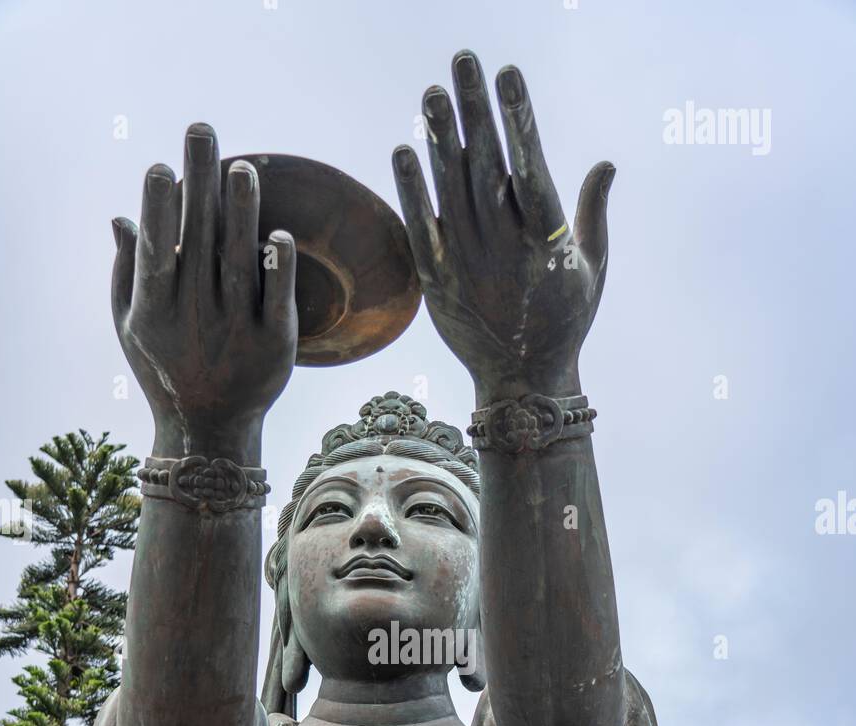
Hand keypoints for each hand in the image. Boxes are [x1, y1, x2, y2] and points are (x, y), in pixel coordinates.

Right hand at [111, 123, 297, 462]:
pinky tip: (280, 234)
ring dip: (243, 212)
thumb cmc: (164, 368)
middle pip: (200, 239)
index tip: (160, 166)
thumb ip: (128, 272)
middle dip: (200, 182)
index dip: (158, 209)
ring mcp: (237, 331)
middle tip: (202, 130)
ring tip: (244, 168)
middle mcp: (195, 317)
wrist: (210, 430)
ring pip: (241, 262)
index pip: (157, 251)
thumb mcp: (133, 326)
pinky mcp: (275, 345)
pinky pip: (278, 298)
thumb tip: (122, 216)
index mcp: (156, 309)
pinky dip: (279, 267)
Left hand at [392, 52, 613, 401]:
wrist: (524, 383)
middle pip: (486, 164)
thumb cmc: (565, 322)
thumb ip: (593, 214)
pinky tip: (404, 150)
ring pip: (451, 190)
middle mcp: (506, 246)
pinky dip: (412, 191)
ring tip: (431, 91)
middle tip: (463, 60)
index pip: (530, 163)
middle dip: (475, 109)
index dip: (517, 117)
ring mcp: (469, 264)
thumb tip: (605, 164)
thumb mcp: (592, 270)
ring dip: (440, 137)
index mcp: (546, 239)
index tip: (508, 74)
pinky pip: (422, 230)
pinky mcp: (439, 284)